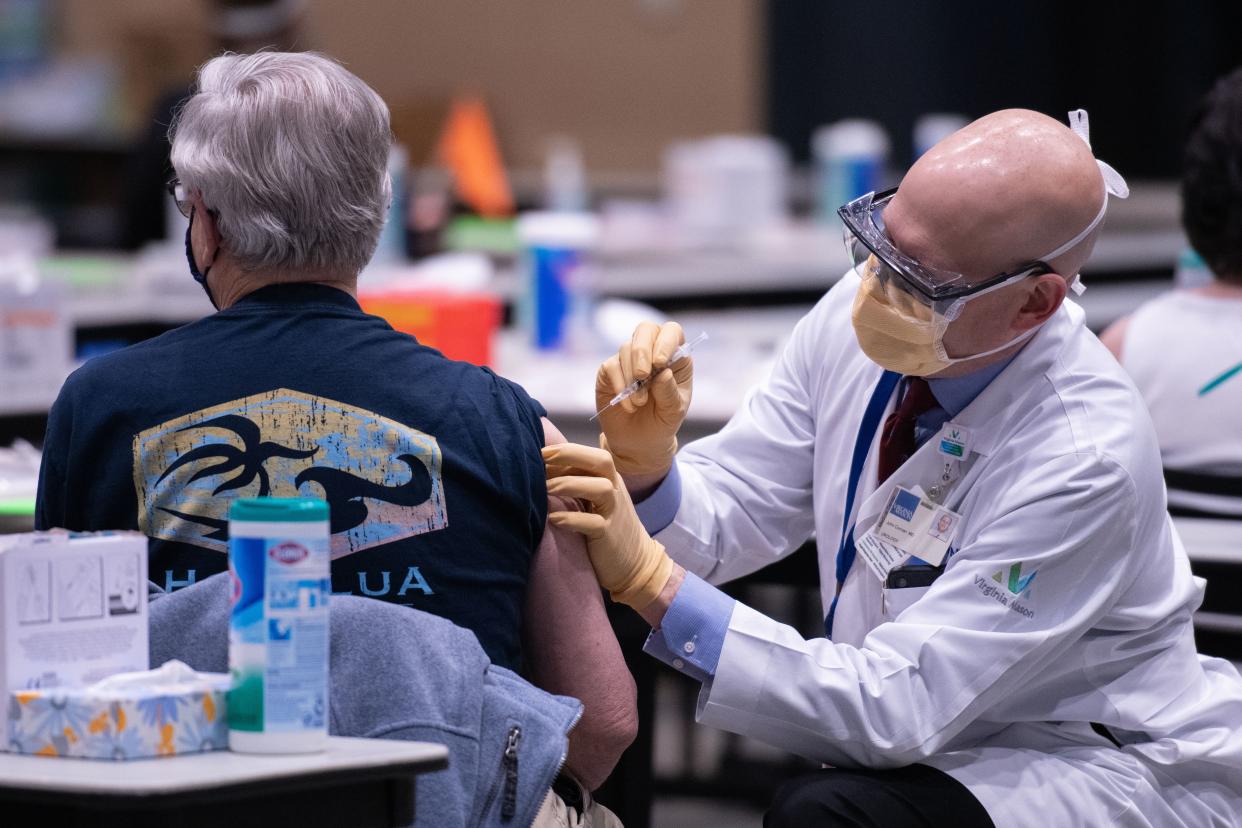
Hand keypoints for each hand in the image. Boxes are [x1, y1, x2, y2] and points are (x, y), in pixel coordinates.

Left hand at [543, 442, 673, 609]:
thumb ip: (576, 482)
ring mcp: (614, 512)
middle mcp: (614, 490)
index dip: (565, 450)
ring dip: (569, 484)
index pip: (591, 455)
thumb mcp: (594, 500)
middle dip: (570, 455)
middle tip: (541, 457)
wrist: (635, 563)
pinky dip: (572, 519)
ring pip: (600, 488)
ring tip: (544, 488)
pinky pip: (593, 523)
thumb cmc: (606, 526)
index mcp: (609, 479)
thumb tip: (541, 469)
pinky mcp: (609, 535)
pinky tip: (553, 519)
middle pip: (601, 462)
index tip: (539, 450)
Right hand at [595, 321, 692, 477]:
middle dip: (642, 350)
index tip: (660, 362)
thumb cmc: (662, 421)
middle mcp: (652, 351)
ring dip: (632, 377)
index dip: (665, 341)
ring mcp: (629, 359)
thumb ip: (670, 392)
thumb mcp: (673, 412)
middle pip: (645, 329)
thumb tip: (663, 373)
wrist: (639, 442)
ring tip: (640, 402)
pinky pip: (611, 366)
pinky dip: (619, 385)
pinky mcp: (610, 371)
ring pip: (626, 348)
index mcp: (675, 356)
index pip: (671, 332)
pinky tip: (628, 406)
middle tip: (642, 376)